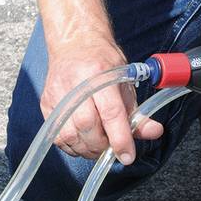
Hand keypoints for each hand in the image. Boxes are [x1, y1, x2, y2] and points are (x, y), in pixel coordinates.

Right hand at [41, 36, 162, 162]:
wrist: (74, 44)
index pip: (111, 114)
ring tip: (98, 143)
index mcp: (99, 74)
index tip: (128, 156)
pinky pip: (58, 137)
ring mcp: (57, 95)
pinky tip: (83, 140)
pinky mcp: (46, 105)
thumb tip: (154, 132)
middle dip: (102, 145)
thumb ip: (138, 113)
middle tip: (111, 146)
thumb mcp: (126, 84)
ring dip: (88, 148)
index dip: (120, 139)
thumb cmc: (103, 64)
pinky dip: (73, 146)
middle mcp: (75, 84)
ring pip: (70, 136)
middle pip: (88, 127)